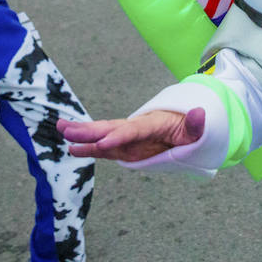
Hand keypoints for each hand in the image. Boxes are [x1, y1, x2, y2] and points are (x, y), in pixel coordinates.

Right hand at [58, 109, 205, 161]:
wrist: (182, 128)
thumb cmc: (188, 130)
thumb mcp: (197, 131)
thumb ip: (196, 125)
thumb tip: (200, 112)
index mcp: (153, 124)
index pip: (134, 131)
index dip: (119, 137)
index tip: (103, 143)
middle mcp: (135, 128)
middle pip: (110, 129)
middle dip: (90, 131)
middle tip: (67, 130)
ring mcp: (127, 137)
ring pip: (102, 135)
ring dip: (83, 135)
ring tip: (61, 131)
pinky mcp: (123, 146)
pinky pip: (104, 147)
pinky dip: (88, 148)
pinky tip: (72, 149)